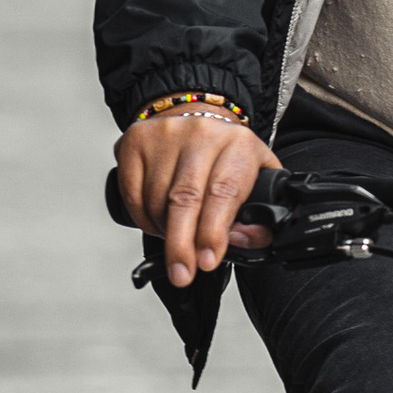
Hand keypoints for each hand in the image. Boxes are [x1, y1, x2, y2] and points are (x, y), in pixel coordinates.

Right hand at [114, 112, 281, 291]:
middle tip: (182, 273)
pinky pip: (132, 193)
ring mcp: (165, 134)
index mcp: (240, 145)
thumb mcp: (259, 181)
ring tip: (178, 239)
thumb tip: (242, 240)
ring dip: (164, 231)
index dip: (213, 231)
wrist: (198, 118)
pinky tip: (157, 222)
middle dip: (182, 244)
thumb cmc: (228, 159)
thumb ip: (259, 218)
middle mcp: (202, 134)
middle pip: (186, 198)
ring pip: (156, 199)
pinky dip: (143, 218)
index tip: (206, 261)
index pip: (224, 192)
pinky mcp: (135, 140)